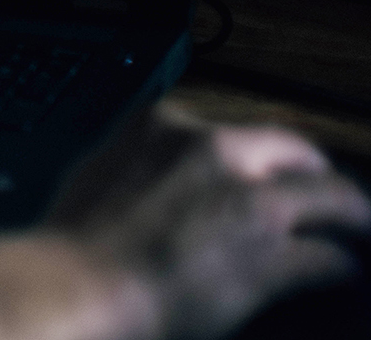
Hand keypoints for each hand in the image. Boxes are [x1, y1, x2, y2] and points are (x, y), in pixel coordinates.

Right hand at [46, 102, 369, 338]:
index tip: (269, 174)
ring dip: (349, 221)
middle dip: (318, 178)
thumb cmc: (70, 248)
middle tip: (331, 203)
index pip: (235, 131)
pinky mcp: (270, 250)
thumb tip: (156, 177)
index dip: (261, 158)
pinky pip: (331, 257)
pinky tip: (347, 279)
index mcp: (161, 123)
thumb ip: (138, 163)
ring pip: (332, 198)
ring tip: (356, 238)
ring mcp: (246, 195)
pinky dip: (344, 268)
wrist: (72, 289)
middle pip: (296, 152)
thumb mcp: (96, 177)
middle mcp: (210, 146)